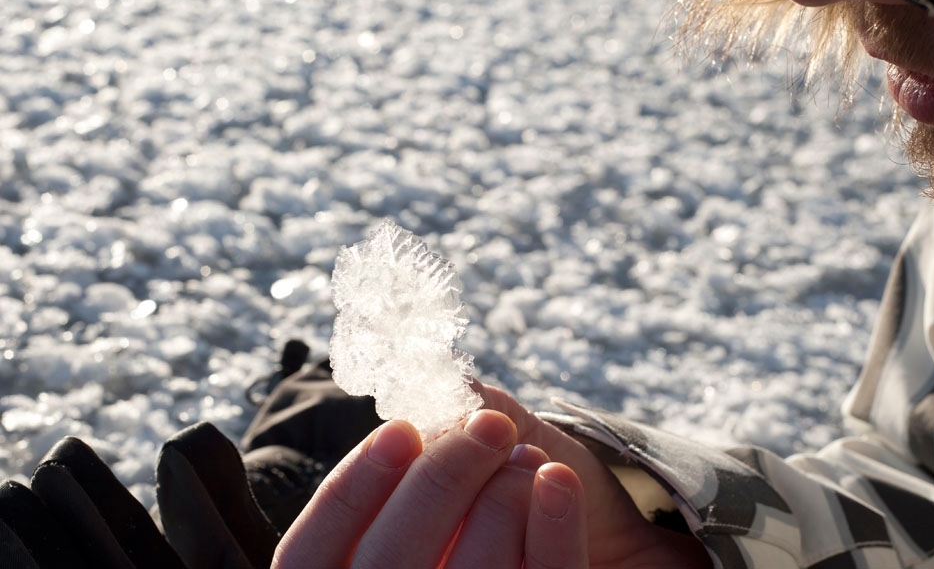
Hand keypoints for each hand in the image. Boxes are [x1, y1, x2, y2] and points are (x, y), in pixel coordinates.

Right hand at [271, 383, 711, 567]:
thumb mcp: (492, 443)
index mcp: (366, 561)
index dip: (352, 488)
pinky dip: (549, 526)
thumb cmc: (531, 493)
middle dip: (441, 480)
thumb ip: (452, 416)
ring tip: (534, 463)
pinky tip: (557, 480)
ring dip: (501, 496)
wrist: (608, 548)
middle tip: (491, 429)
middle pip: (386, 560)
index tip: (402, 430)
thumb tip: (431, 392)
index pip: (314, 547)